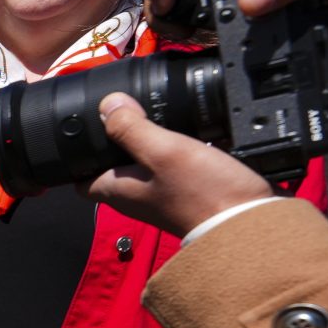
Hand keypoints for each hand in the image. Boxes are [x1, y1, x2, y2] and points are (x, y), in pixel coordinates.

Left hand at [84, 93, 274, 239]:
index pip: (80, 177)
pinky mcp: (188, 192)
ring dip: (150, 141)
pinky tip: (190, 131)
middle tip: (128, 112)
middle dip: (117, 139)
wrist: (250, 222)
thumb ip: (131, 128)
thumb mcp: (163, 150)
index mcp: (118, 190)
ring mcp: (162, 195)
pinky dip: (178, 149)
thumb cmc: (205, 194)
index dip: (78, 154)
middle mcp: (136, 196)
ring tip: (159, 115)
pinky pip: (175, 166)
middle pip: (113, 165)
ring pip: (146, 163)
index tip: (86, 129)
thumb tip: (107, 105)